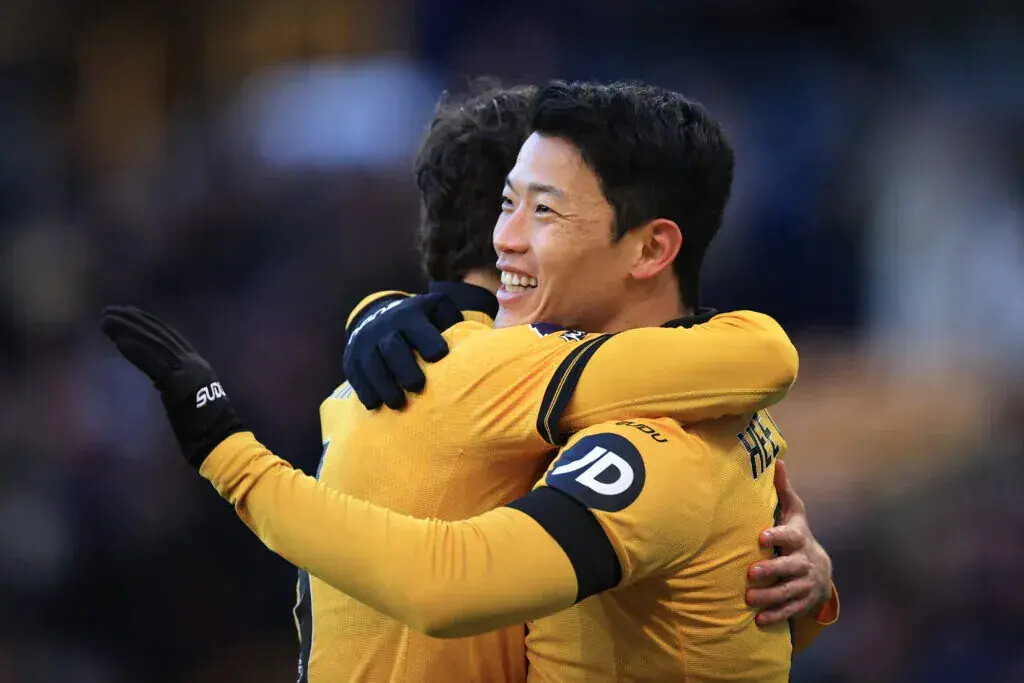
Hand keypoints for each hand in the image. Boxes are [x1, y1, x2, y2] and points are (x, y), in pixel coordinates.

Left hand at [101, 306, 244, 467]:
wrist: (221, 441)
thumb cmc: (207, 430)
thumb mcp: (191, 399)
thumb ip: (177, 386)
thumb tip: (162, 382)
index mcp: (197, 365)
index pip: (169, 337)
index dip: (148, 323)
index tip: (129, 313)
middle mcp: (193, 362)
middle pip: (159, 335)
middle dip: (134, 321)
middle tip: (110, 311)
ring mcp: (187, 371)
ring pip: (153, 344)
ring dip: (128, 330)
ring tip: (107, 321)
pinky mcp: (177, 384)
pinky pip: (153, 363)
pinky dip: (136, 351)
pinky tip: (119, 341)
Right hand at [343, 293, 461, 409]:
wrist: (377, 315)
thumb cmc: (420, 320)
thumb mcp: (436, 310)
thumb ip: (453, 320)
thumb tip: (476, 342)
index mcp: (410, 316)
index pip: (418, 327)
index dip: (428, 341)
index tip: (439, 356)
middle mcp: (385, 328)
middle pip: (392, 348)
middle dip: (404, 368)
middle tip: (417, 387)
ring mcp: (365, 343)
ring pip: (371, 364)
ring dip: (384, 385)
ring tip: (397, 404)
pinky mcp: (351, 358)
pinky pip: (355, 375)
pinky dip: (365, 390)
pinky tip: (375, 405)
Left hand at [746, 459, 832, 625]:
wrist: (820, 569)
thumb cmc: (796, 535)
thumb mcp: (794, 513)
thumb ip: (783, 491)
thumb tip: (776, 459)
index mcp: (798, 538)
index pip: (789, 536)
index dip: (777, 536)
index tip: (761, 537)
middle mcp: (804, 561)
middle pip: (790, 567)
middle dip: (771, 570)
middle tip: (750, 573)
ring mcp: (805, 583)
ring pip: (788, 591)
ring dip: (769, 596)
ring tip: (749, 598)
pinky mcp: (803, 602)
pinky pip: (790, 610)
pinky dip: (775, 616)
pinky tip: (759, 620)